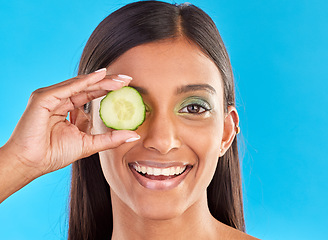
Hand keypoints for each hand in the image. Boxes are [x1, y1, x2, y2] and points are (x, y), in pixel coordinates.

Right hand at [2, 68, 138, 177]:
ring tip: (119, 80)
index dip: (108, 90)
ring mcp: (50, 97)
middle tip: (127, 79)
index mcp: (67, 108)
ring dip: (101, 80)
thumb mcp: (89, 144)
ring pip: (80, 85)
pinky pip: (68, 88)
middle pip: (87, 87)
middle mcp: (59, 99)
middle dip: (108, 82)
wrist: (31, 163)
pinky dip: (84, 82)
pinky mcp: (43, 98)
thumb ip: (110, 138)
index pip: (90, 95)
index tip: (126, 87)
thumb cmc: (54, 154)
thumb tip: (134, 135)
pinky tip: (101, 77)